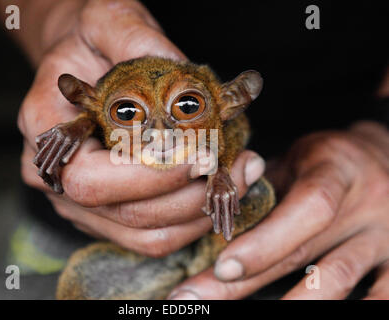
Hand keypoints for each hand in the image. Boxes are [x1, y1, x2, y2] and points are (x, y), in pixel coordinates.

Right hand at [18, 0, 265, 255]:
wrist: (79, 64)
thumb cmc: (88, 42)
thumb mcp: (106, 21)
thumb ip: (137, 42)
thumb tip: (190, 86)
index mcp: (46, 131)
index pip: (91, 179)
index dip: (149, 177)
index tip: (201, 156)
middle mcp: (55, 178)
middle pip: (123, 213)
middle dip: (188, 197)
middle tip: (240, 167)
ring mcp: (80, 203)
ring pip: (144, 235)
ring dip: (199, 214)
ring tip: (240, 177)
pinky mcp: (106, 214)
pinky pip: (152, 236)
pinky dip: (190, 221)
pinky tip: (218, 189)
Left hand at [169, 121, 388, 298]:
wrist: (385, 158)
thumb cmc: (329, 161)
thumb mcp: (297, 158)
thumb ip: (264, 185)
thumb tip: (217, 217)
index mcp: (336, 170)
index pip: (307, 207)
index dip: (266, 241)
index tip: (222, 268)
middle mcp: (366, 204)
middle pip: (304, 252)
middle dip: (247, 281)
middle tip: (196, 298)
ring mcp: (385, 235)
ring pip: (337, 281)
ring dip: (289, 304)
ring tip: (244, 319)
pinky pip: (383, 294)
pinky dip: (359, 308)